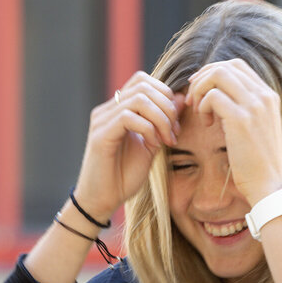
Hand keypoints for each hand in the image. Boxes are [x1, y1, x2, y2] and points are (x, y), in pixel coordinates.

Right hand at [72, 71, 185, 218]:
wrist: (103, 201)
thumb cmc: (123, 176)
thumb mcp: (152, 145)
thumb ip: (163, 121)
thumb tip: (181, 98)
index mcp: (117, 110)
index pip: (142, 81)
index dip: (165, 95)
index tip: (176, 124)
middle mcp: (106, 111)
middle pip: (142, 85)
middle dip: (167, 106)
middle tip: (174, 132)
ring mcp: (101, 121)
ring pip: (138, 99)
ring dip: (161, 118)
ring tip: (166, 139)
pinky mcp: (100, 136)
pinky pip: (129, 118)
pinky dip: (148, 128)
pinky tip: (153, 144)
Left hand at [185, 58, 281, 205]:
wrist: (268, 185)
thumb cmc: (256, 163)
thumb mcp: (254, 128)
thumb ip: (242, 108)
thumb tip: (216, 96)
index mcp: (268, 96)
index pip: (237, 66)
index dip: (213, 73)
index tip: (200, 92)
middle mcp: (264, 96)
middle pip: (226, 66)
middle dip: (203, 79)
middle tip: (193, 101)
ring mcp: (255, 106)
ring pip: (218, 75)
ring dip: (200, 90)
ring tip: (199, 112)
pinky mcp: (242, 119)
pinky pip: (213, 96)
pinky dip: (203, 107)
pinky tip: (206, 124)